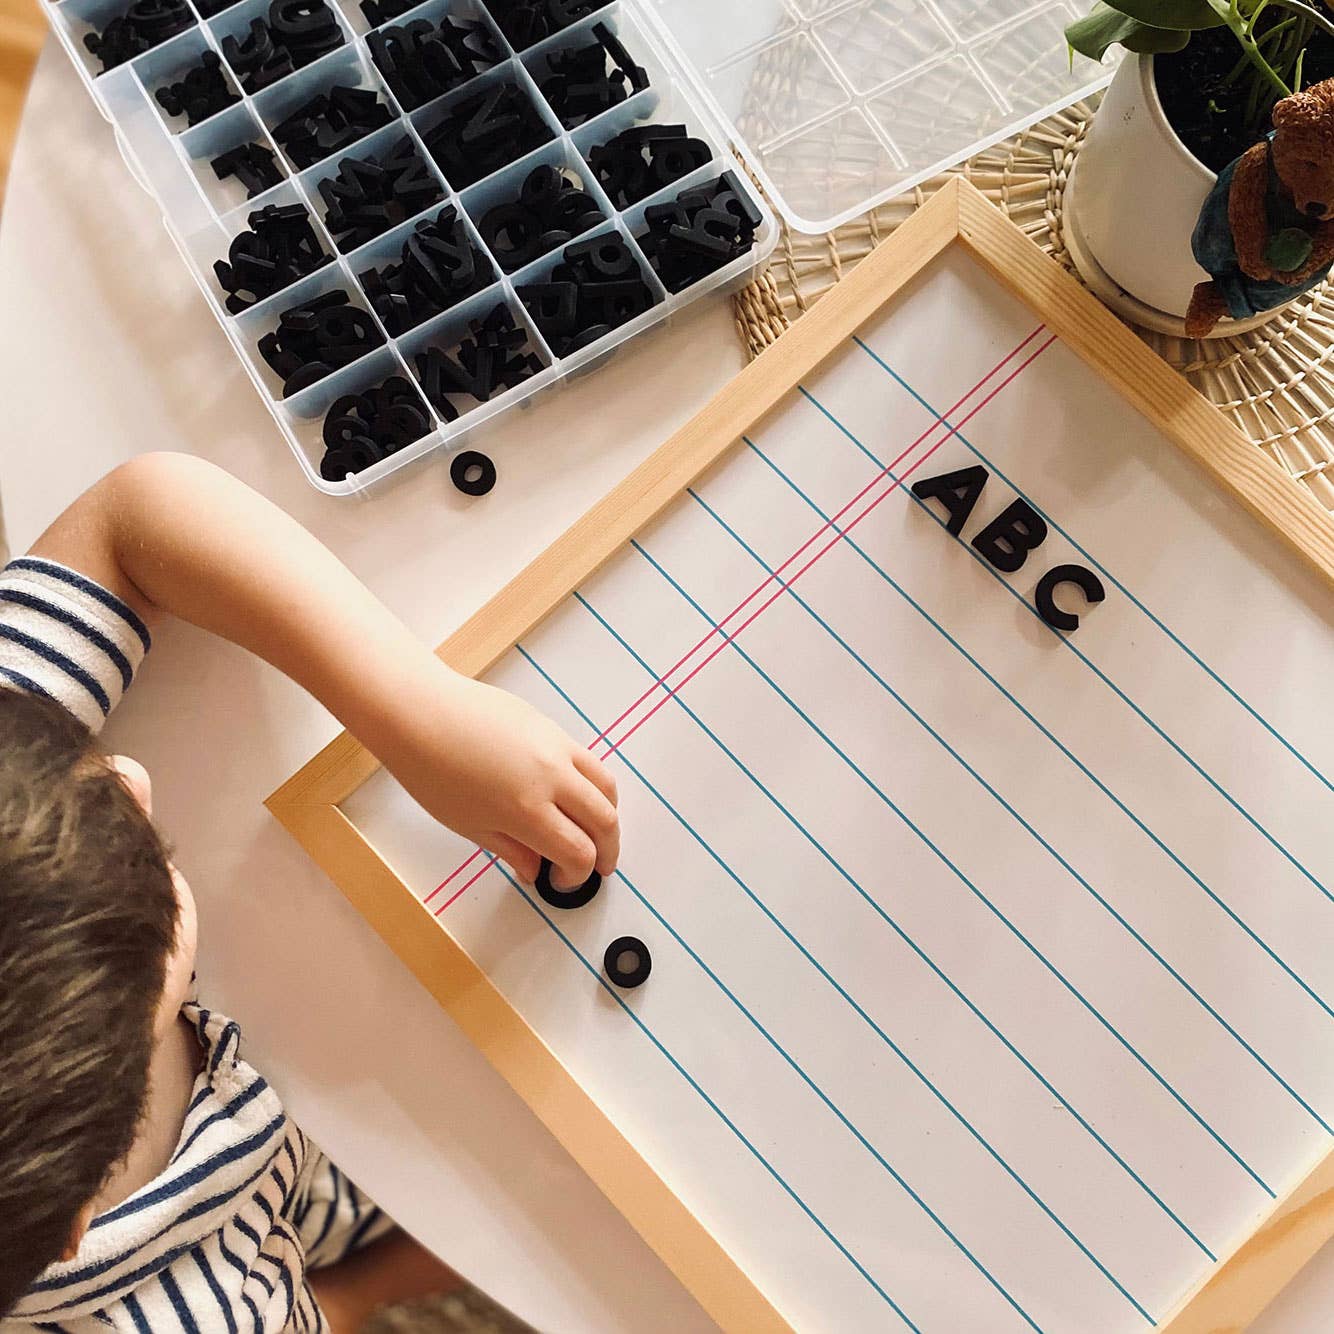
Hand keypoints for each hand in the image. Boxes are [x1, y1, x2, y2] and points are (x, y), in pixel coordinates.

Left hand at [382, 668, 619, 887]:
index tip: (562, 880)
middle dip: (607, 851)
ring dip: (608, 815)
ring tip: (597, 830)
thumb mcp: (468, 825)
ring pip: (607, 786)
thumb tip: (534, 868)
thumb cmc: (430, 765)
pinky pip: (589, 760)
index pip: (578, 852)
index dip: (577, 876)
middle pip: (604, 822)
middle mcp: (550, 777)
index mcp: (526, 810)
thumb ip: (512, 850)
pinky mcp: (552, 727)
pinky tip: (578, 796)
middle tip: (598, 865)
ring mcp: (556, 747)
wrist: (419, 712)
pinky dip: (594, 784)